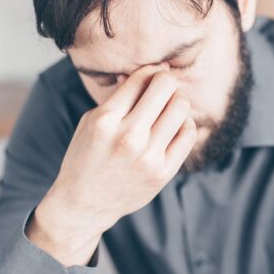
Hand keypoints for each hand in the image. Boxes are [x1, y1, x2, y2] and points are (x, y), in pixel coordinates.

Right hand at [26, 62, 196, 265]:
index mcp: (105, 120)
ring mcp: (148, 157)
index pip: (141, 78)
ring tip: (168, 109)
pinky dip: (185, 124)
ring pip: (181, 108)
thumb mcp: (92, 121)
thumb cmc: (87, 156)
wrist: (85, 203)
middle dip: (166, 82)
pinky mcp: (163, 172)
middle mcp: (128, 137)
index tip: (153, 75)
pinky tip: (173, 127)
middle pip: (166, 88)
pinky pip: (188, 134)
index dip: (151, 71)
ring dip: (177, 102)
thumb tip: (152, 70)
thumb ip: (120, 96)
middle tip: (163, 90)